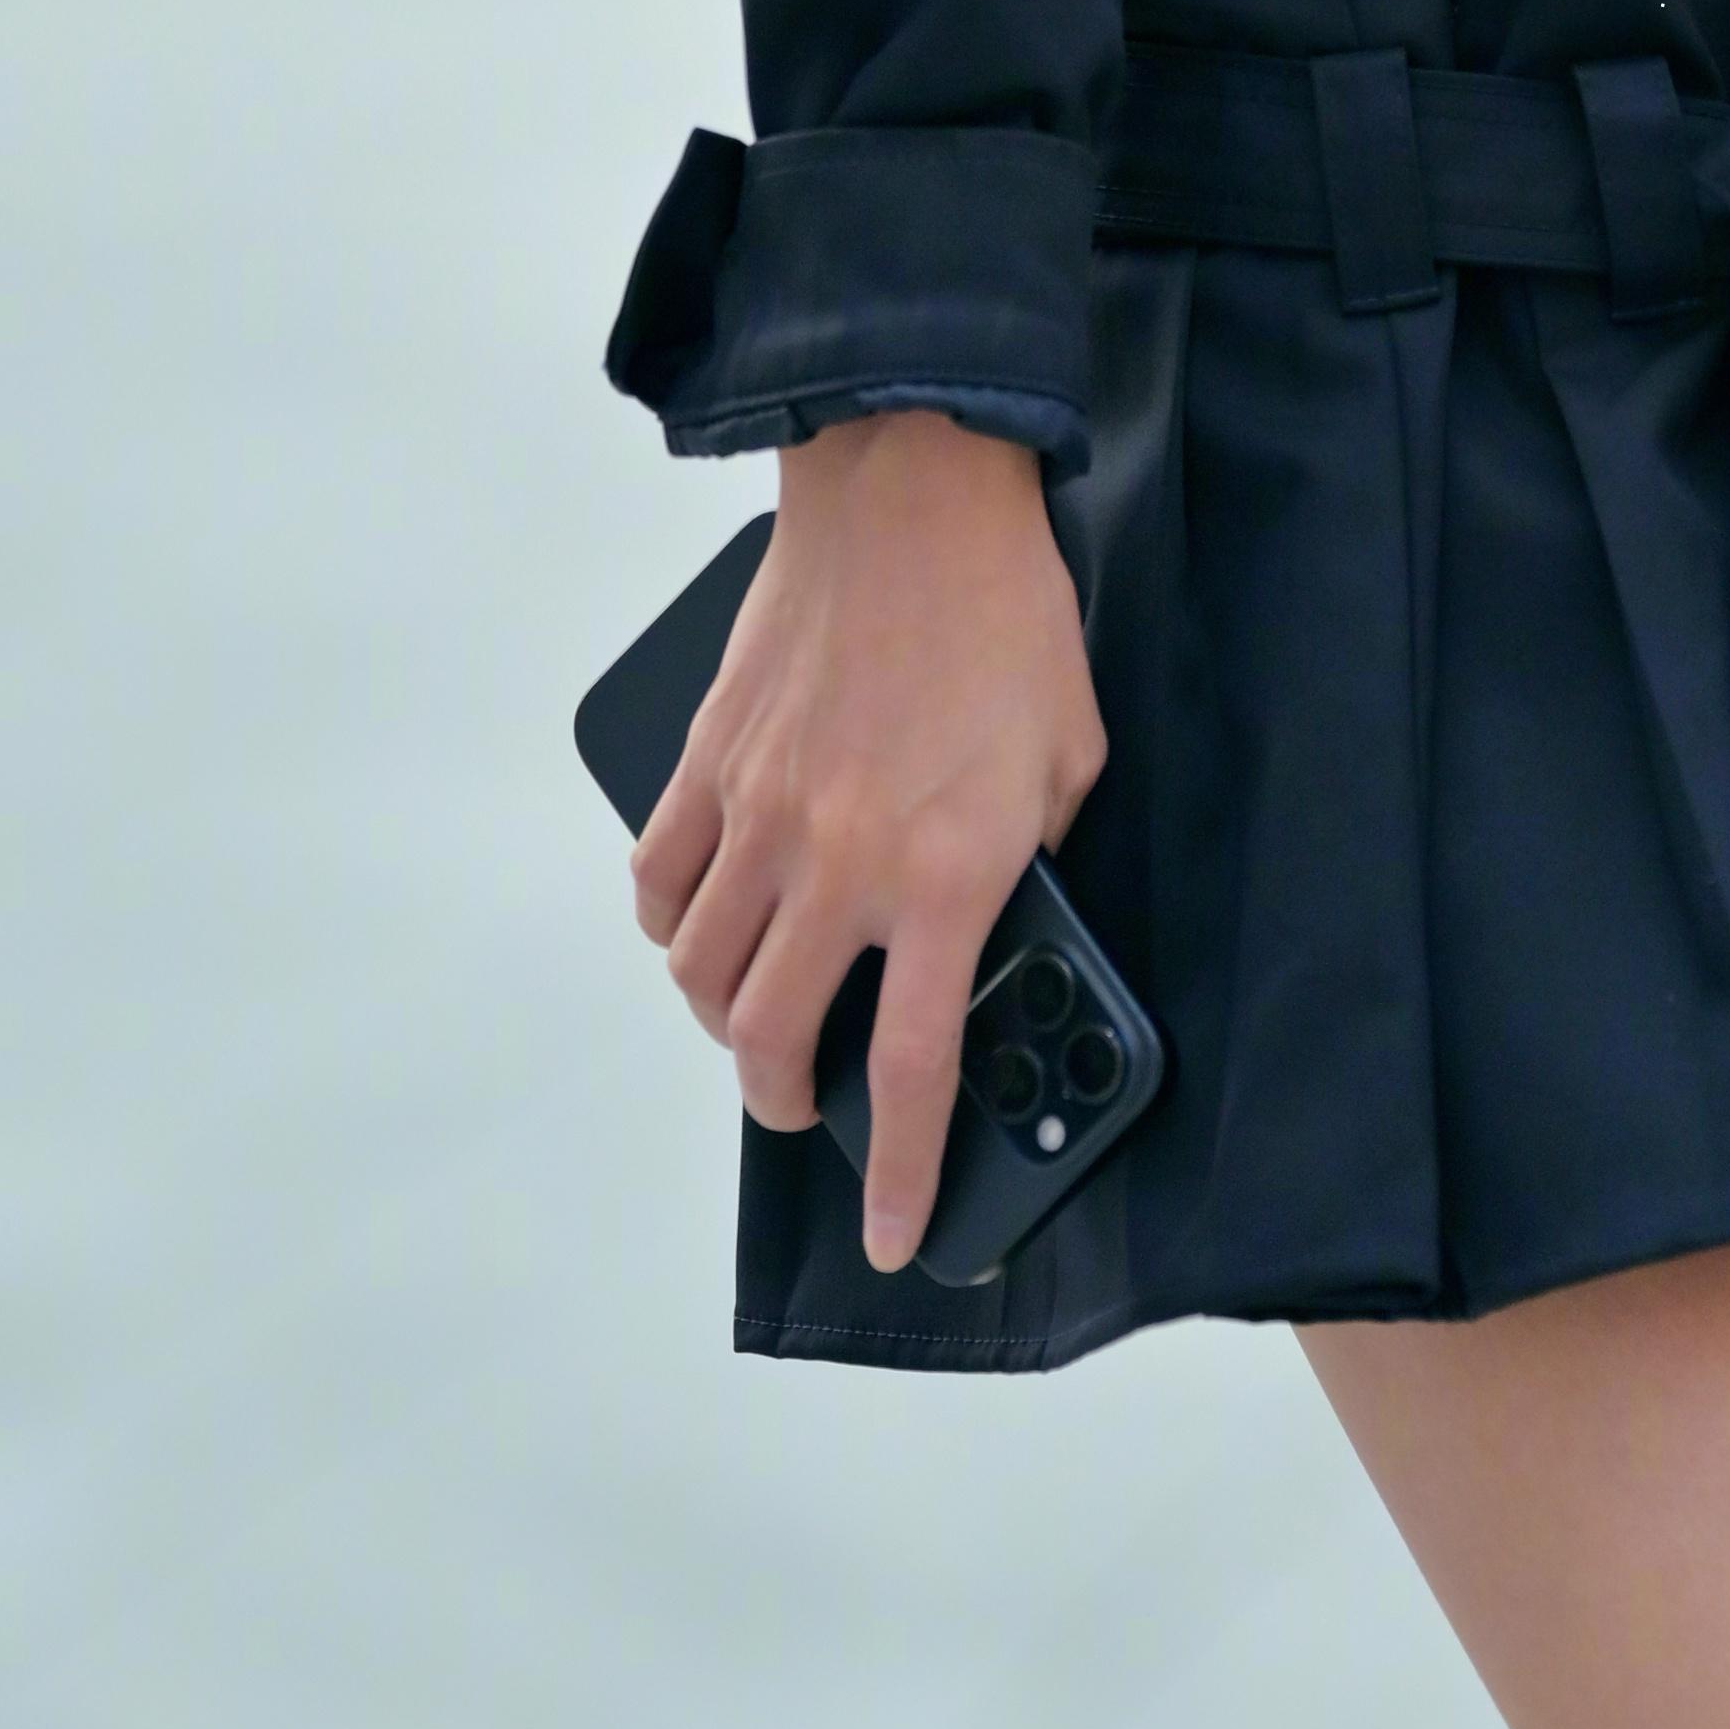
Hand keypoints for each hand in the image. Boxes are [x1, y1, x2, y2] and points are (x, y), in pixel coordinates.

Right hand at [627, 410, 1106, 1271]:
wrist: (915, 496)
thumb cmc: (1006, 619)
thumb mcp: (1069, 757)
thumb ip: (1035, 855)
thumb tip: (1001, 913)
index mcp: (946, 874)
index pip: (909, 1067)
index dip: (896, 1170)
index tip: (890, 1233)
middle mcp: (841, 862)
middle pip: (771, 1042)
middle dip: (784, 1105)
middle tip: (805, 1108)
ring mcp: (762, 813)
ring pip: (700, 976)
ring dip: (721, 1026)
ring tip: (753, 1023)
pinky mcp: (710, 761)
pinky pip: (659, 880)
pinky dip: (669, 927)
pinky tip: (698, 929)